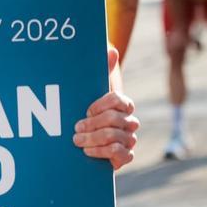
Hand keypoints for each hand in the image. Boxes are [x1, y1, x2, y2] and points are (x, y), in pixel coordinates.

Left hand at [75, 51, 138, 170]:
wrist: (87, 141)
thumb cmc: (89, 114)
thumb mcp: (91, 94)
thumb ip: (102, 73)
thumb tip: (112, 51)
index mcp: (124, 104)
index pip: (118, 100)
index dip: (101, 105)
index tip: (86, 110)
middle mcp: (130, 121)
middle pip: (114, 120)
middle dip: (92, 124)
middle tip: (76, 128)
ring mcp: (130, 139)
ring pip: (115, 137)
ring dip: (93, 139)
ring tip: (77, 140)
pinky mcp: (126, 155)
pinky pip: (121, 154)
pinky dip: (102, 153)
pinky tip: (88, 151)